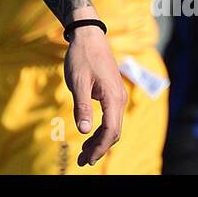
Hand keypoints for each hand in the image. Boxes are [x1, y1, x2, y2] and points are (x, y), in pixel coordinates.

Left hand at [62, 12, 124, 165]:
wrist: (88, 36)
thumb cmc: (82, 57)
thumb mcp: (78, 82)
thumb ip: (81, 107)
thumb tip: (84, 131)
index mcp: (113, 97)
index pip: (110, 131)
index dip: (99, 147)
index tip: (86, 159)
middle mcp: (119, 98)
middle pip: (114, 132)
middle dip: (99, 148)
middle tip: (83, 161)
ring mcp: (117, 95)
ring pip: (112, 125)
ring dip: (99, 140)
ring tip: (83, 152)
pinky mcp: (112, 93)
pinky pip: (110, 117)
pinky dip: (100, 129)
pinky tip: (89, 134)